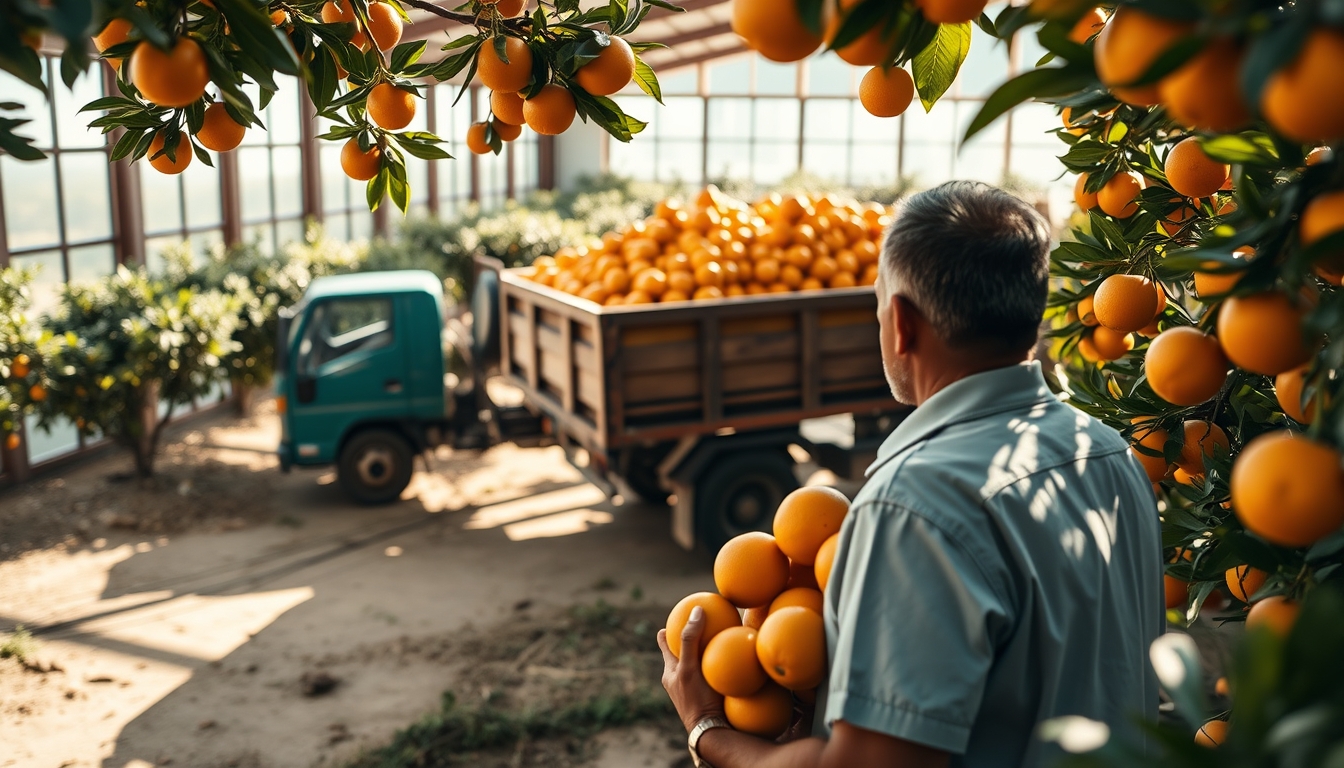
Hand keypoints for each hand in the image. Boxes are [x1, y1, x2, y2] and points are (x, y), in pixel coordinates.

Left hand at [657, 605, 726, 732]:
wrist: (711, 731)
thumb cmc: (695, 700)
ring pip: (698, 665)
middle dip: (689, 641)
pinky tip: (733, 662)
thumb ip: (690, 640)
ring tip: (720, 641)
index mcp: (671, 672)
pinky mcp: (709, 697)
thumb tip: (696, 610)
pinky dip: (719, 668)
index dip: (665, 631)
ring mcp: (694, 689)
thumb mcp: (689, 667)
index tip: (671, 620)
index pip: (664, 644)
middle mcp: (681, 680)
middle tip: (701, 625)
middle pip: (683, 654)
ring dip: (706, 654)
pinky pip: (713, 677)